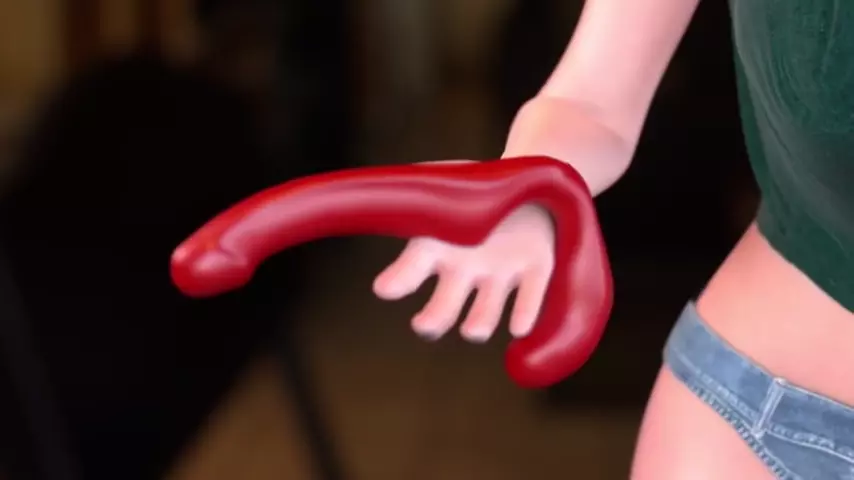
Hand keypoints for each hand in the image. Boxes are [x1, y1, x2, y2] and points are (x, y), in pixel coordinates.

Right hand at [373, 199, 554, 342]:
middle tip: (423, 325)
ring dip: (479, 323)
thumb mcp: (443, 178)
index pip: (410, 268)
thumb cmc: (474, 184)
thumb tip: (374, 184)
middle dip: (432, 320)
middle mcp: (466, 270)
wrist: (526, 182)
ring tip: (473, 329)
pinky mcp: (537, 270)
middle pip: (444, 307)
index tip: (382, 289)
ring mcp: (500, 274)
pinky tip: (519, 326)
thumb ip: (417, 187)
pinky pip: (530, 298)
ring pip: (486, 313)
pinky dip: (524, 313)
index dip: (397, 280)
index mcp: (437, 246)